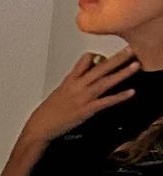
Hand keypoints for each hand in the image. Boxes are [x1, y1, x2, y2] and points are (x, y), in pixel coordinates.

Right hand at [20, 49, 138, 151]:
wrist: (40, 126)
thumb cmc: (48, 111)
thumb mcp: (60, 91)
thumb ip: (74, 82)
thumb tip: (83, 76)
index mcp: (70, 80)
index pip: (85, 60)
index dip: (98, 55)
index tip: (108, 54)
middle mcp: (77, 86)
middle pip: (100, 67)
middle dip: (117, 58)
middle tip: (131, 49)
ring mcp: (83, 97)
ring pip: (105, 81)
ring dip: (122, 73)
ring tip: (135, 66)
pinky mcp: (86, 110)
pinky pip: (106, 101)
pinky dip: (119, 96)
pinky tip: (130, 92)